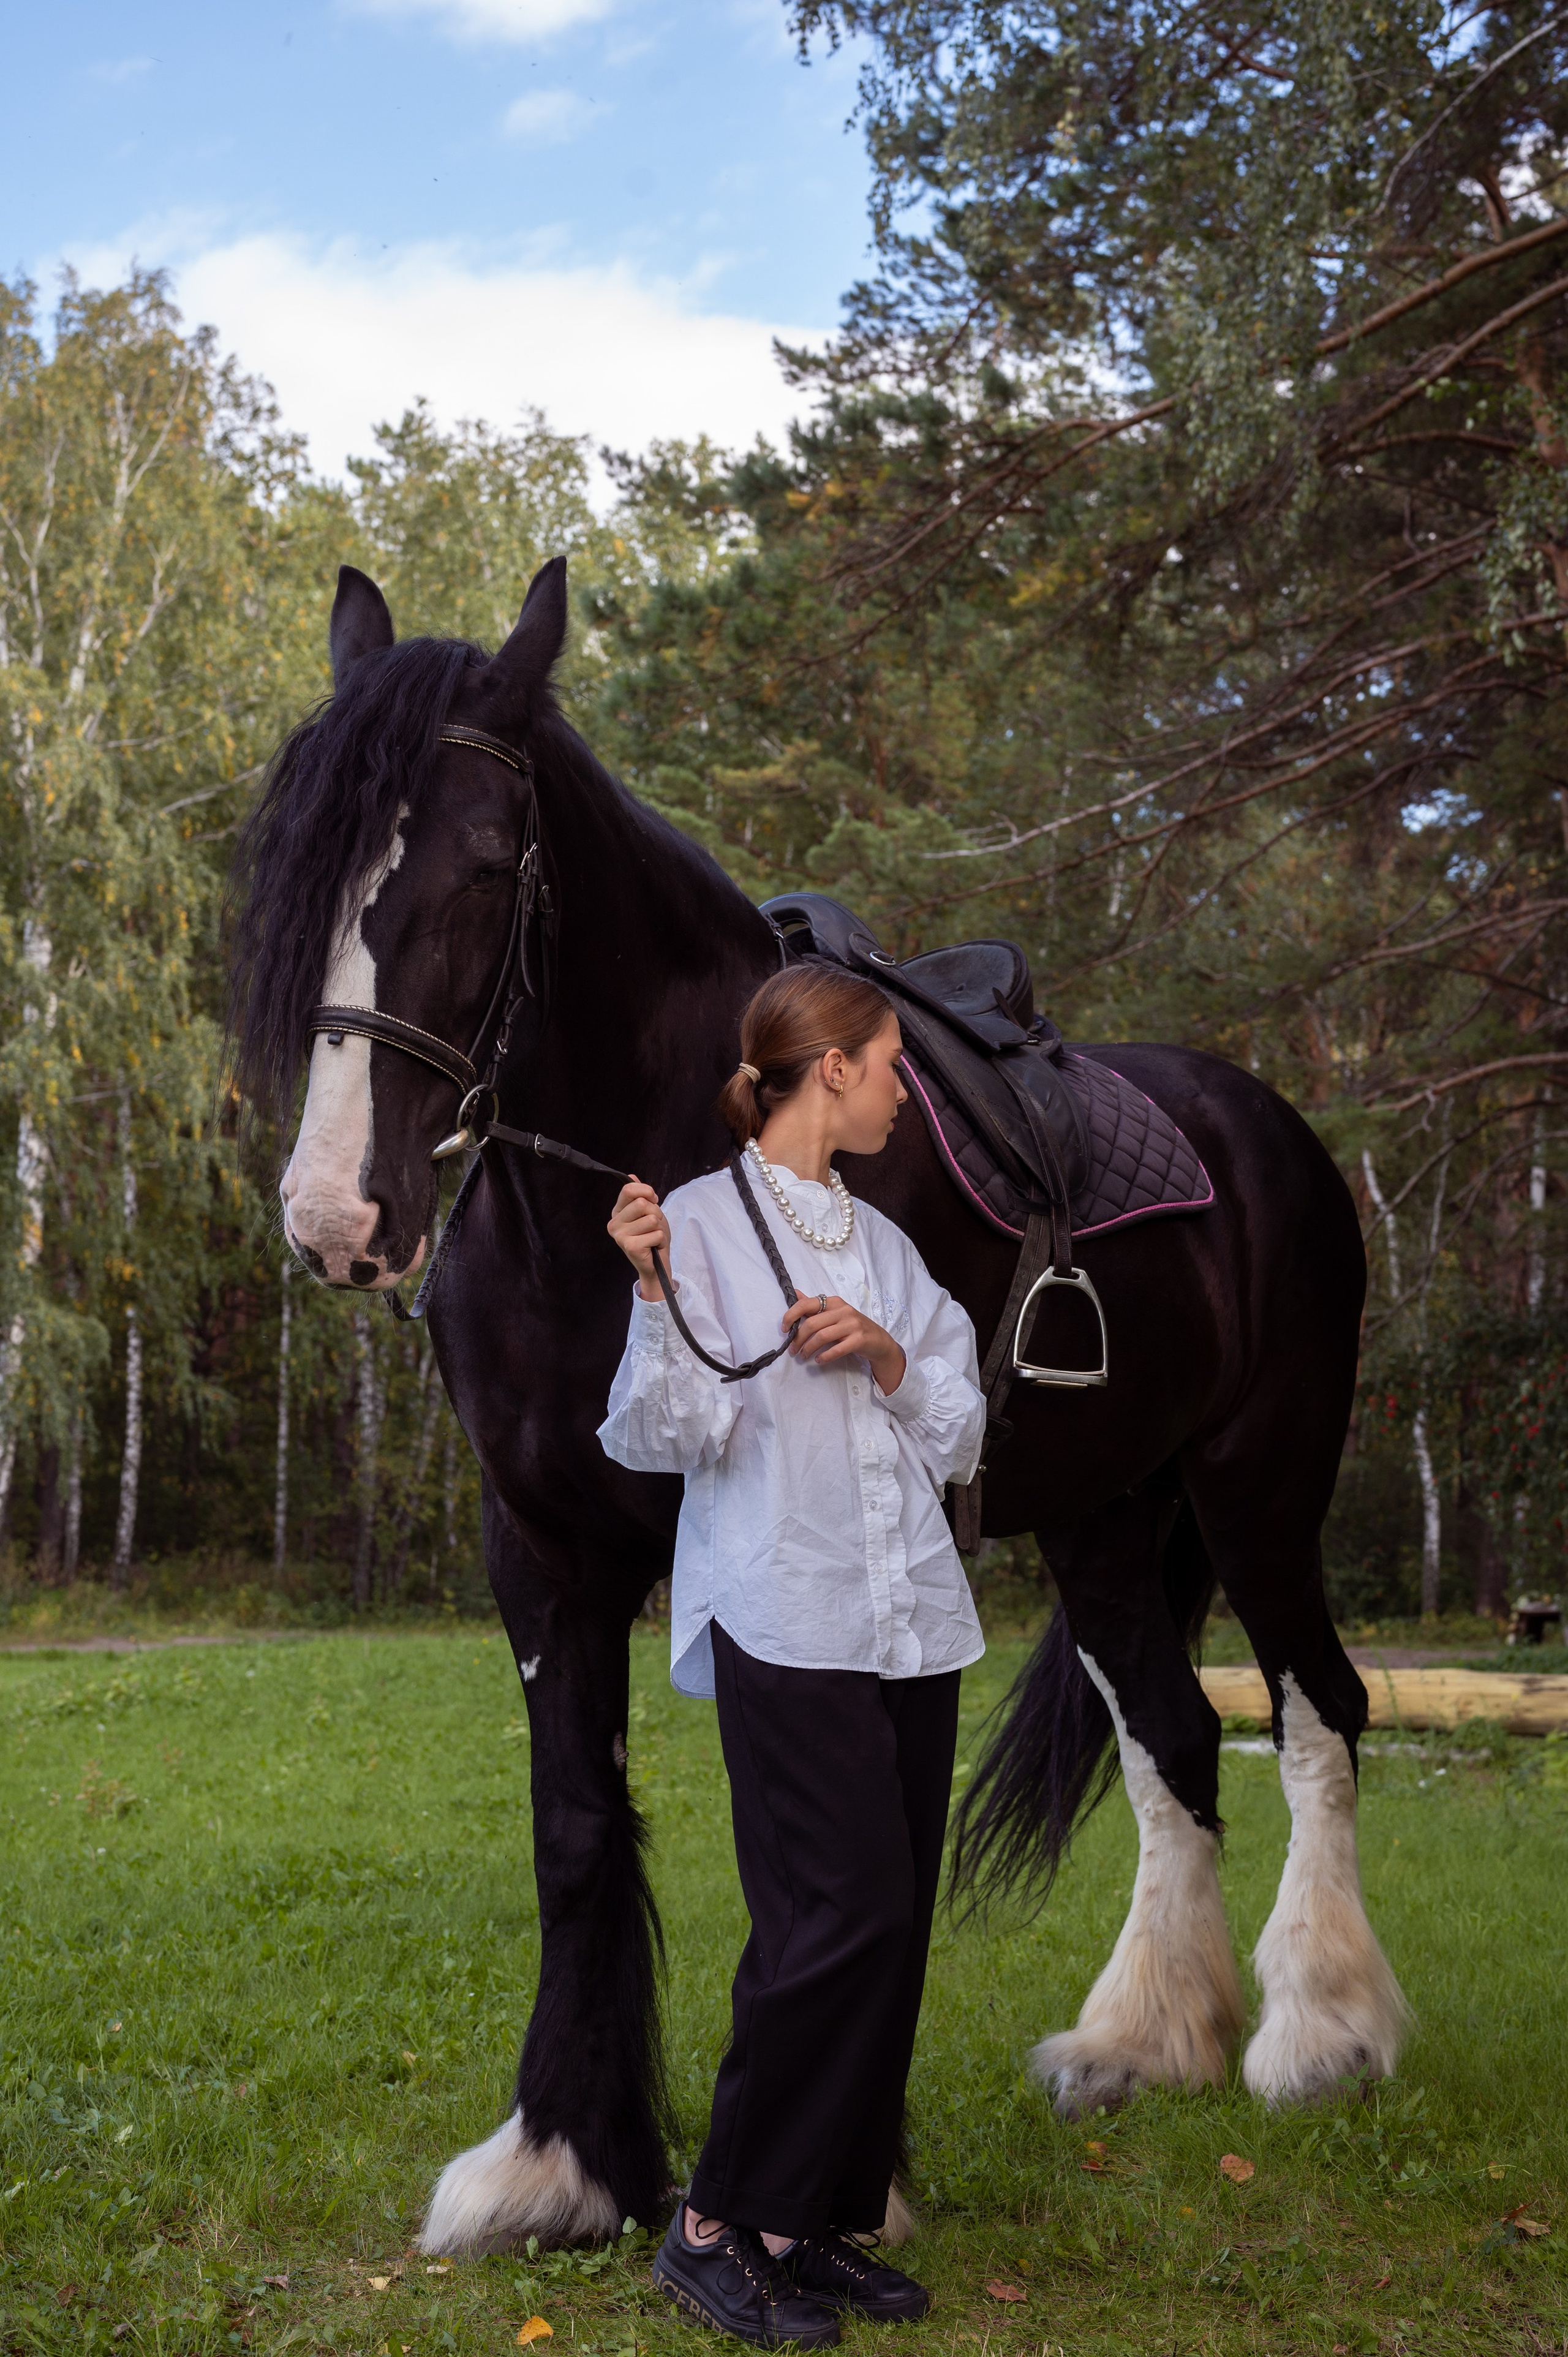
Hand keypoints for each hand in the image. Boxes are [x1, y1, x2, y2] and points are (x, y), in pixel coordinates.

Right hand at [607, 1178, 670, 1300]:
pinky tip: (653, 1246)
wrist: (656, 1263)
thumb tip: (632, 1176)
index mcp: (617, 1211)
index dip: (647, 1192)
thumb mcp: (648, 1211)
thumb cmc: (652, 1235)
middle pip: (642, 1204)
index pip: (629, 1190)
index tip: (653, 1201)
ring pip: (651, 1219)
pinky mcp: (630, 1247)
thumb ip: (640, 1195)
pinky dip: (660, 1240)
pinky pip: (656, 1234)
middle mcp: (614, 1223)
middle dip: (656, 1213)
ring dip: (659, 1228)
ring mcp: (620, 1236)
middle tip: (654, 1225)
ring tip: (653, 1236)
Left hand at [782, 1293, 906, 1394]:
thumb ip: (814, 1305)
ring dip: (808, 1348)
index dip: (791, 1315)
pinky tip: (818, 1360)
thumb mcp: (834, 1313)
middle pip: (812, 1323)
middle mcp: (843, 1310)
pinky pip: (837, 1349)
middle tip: (793, 1350)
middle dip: (798, 1338)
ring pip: (822, 1336)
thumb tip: (795, 1292)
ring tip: (803, 1356)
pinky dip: (824, 1356)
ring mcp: (852, 1325)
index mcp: (834, 1302)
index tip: (784, 1329)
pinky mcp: (859, 1340)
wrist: (878, 1340)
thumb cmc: (852, 1327)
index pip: (807, 1304)